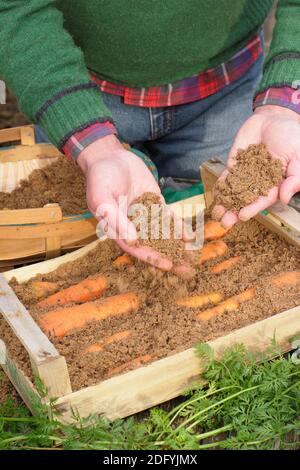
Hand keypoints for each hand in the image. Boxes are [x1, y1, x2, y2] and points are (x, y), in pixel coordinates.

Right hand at [78, 135, 185, 271]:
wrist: (110, 156)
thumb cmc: (101, 177)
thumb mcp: (101, 197)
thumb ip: (114, 218)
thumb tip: (132, 239)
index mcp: (116, 228)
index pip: (135, 247)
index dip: (150, 256)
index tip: (166, 264)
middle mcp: (132, 224)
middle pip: (151, 244)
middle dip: (167, 255)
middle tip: (184, 268)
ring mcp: (145, 214)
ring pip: (162, 233)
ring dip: (175, 244)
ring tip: (191, 255)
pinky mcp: (155, 203)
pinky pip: (168, 217)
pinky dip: (177, 226)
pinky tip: (189, 235)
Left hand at [213, 105, 299, 227]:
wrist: (275, 118)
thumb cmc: (292, 137)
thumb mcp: (299, 156)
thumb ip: (294, 178)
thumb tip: (285, 199)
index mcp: (276, 184)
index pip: (263, 200)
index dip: (253, 208)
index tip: (243, 216)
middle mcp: (259, 183)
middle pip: (246, 200)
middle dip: (234, 211)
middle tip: (224, 222)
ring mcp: (246, 174)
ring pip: (234, 192)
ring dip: (225, 203)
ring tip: (215, 213)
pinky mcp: (235, 165)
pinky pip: (227, 177)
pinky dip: (221, 185)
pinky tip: (215, 194)